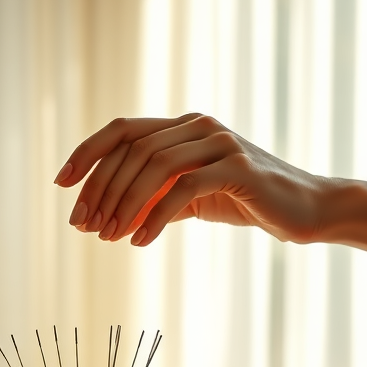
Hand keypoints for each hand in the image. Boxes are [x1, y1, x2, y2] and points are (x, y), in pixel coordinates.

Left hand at [54, 114, 334, 246]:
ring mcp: (220, 142)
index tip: (61, 184)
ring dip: (123, 205)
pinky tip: (140, 241)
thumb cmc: (247, 203)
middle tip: (83, 226)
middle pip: (132, 149)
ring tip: (107, 238)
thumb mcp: (191, 199)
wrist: (305, 210)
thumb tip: (106, 219)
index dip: (87, 153)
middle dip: (100, 189)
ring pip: (154, 166)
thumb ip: (155, 198)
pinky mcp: (238, 167)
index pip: (122, 131)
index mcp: (184, 126)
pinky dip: (155, 216)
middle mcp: (198, 125)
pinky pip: (183, 188)